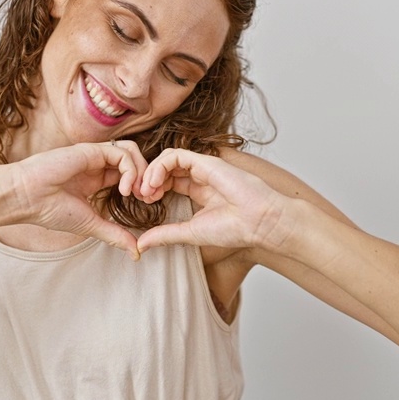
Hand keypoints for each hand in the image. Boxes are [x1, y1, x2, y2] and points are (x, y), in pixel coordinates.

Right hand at [8, 141, 146, 257]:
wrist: (26, 198)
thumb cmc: (50, 210)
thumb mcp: (90, 225)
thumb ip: (114, 234)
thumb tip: (136, 253)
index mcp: (97, 178)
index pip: (130, 173)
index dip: (143, 186)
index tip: (147, 204)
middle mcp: (97, 164)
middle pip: (135, 159)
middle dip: (148, 177)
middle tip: (150, 198)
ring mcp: (94, 156)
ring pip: (131, 151)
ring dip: (142, 171)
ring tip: (138, 193)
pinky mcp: (90, 151)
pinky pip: (121, 153)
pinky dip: (130, 170)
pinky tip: (125, 189)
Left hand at [136, 149, 292, 252]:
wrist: (259, 222)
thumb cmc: (234, 229)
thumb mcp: (190, 233)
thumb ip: (165, 235)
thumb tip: (140, 244)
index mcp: (198, 192)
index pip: (168, 182)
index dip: (152, 189)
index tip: (144, 204)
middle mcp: (200, 177)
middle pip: (165, 169)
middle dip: (147, 180)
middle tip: (139, 196)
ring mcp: (203, 168)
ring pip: (168, 158)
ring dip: (151, 172)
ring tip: (146, 191)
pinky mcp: (206, 162)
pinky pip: (176, 155)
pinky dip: (160, 166)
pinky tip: (155, 183)